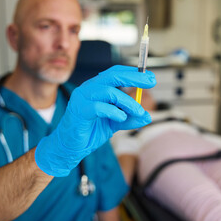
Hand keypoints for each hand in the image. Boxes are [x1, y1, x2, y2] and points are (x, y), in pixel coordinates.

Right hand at [35, 65, 156, 176]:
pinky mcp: (79, 110)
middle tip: (150, 82)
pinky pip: (99, 107)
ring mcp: (82, 98)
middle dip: (134, 77)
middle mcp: (89, 88)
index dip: (133, 73)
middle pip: (113, 76)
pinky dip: (114, 112)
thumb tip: (147, 116)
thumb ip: (129, 119)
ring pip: (109, 92)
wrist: (70, 146)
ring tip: (138, 112)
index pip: (116, 73)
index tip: (150, 78)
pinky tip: (121, 118)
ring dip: (128, 102)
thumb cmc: (89, 131)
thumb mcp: (114, 124)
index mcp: (96, 87)